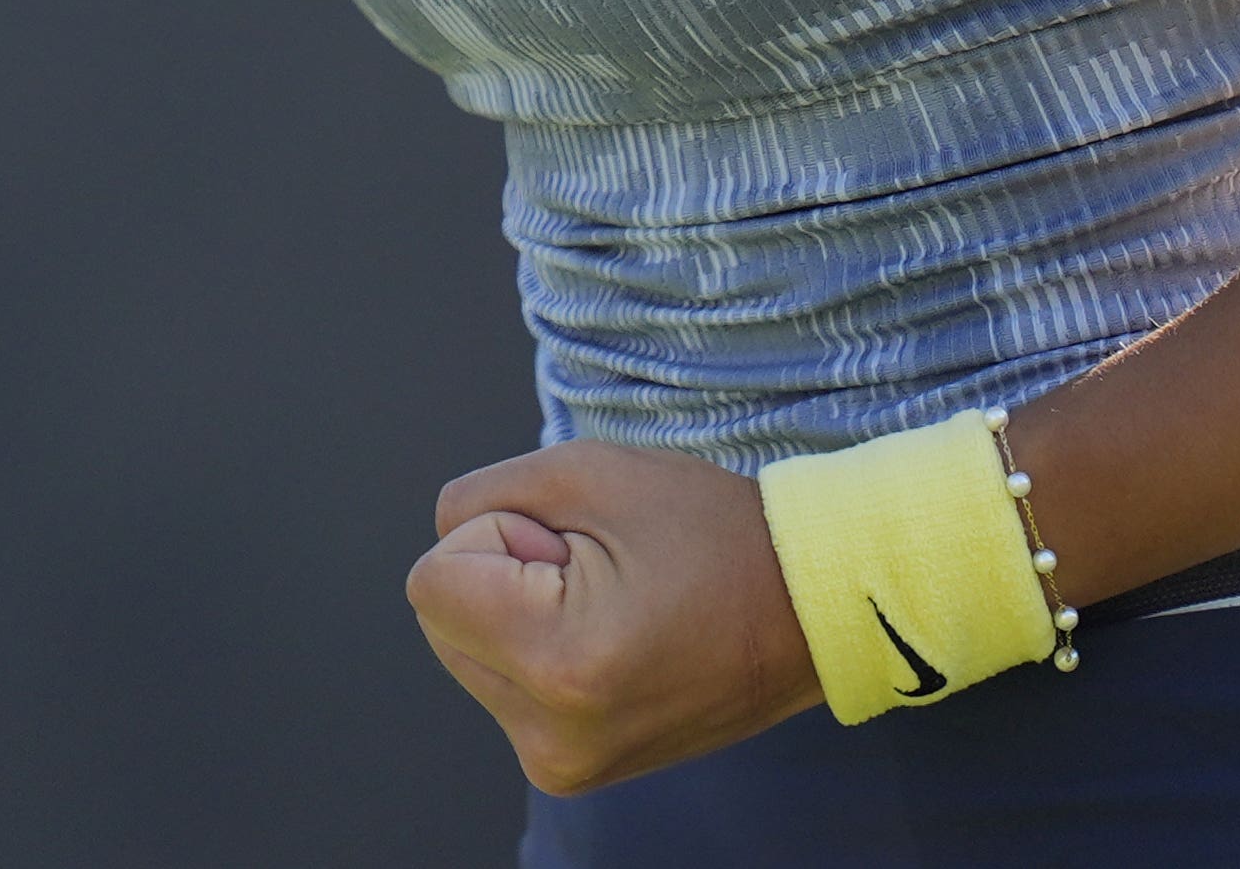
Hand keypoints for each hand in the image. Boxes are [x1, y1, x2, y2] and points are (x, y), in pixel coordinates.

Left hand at [404, 440, 820, 794]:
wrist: (806, 611)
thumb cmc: (711, 531)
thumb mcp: (587, 471)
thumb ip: (480, 495)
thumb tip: (442, 541)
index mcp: (558, 662)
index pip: (432, 580)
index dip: (497, 536)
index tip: (577, 543)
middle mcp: (550, 734)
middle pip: (440, 620)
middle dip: (500, 577)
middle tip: (599, 570)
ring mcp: (559, 763)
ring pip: (467, 652)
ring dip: (517, 615)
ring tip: (614, 603)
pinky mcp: (569, 769)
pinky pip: (505, 687)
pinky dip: (538, 650)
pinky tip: (614, 638)